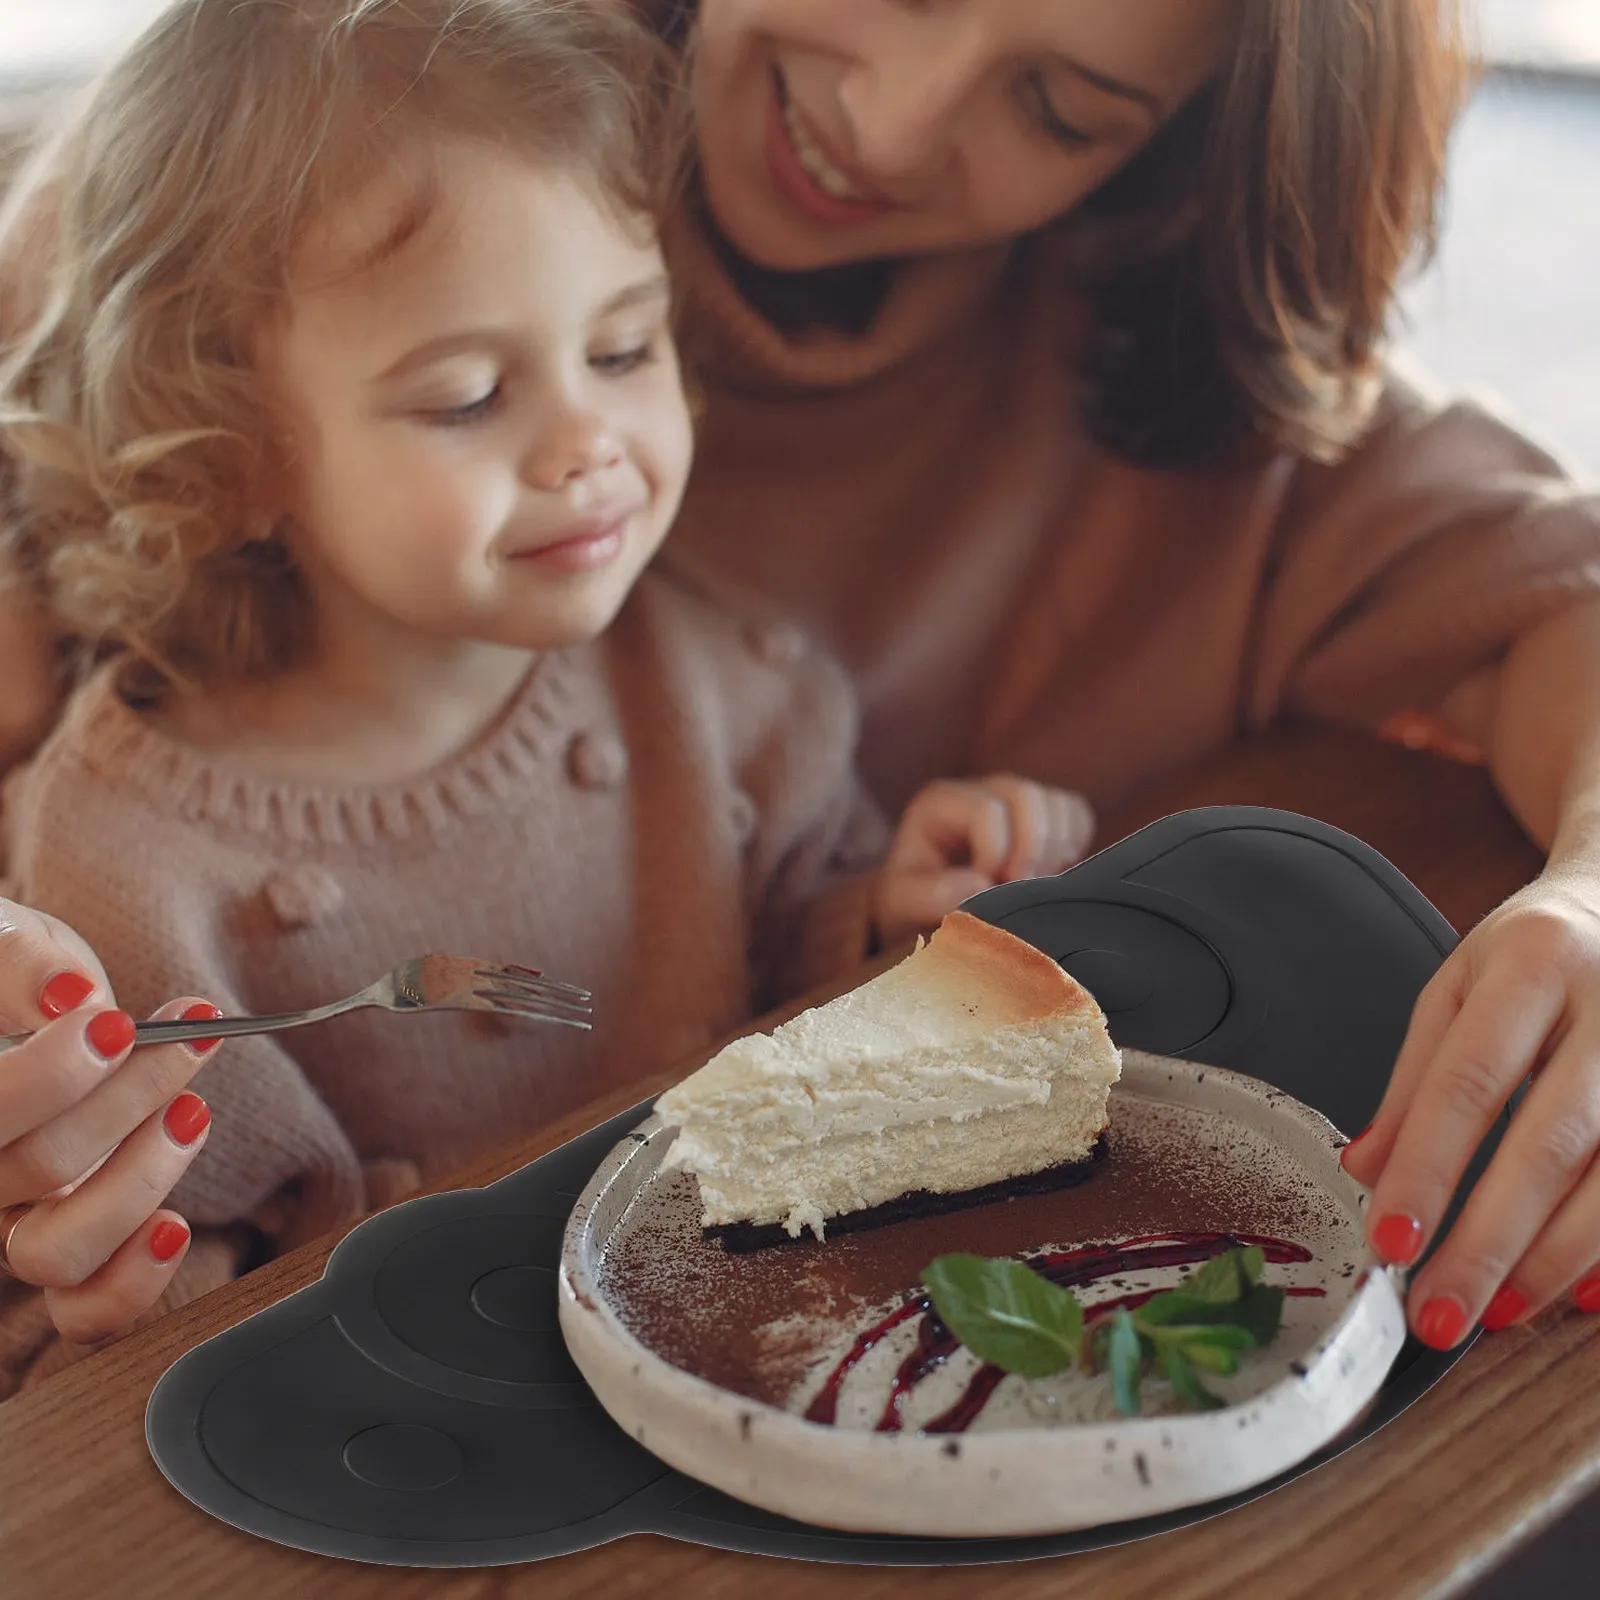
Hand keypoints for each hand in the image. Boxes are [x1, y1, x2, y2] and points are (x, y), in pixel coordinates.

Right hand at [0, 899, 218, 1345]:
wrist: (39, 994)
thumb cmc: (12, 966)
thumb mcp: (9, 938)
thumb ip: (18, 961)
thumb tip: (72, 994)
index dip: (46, 1080)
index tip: (114, 1022)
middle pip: (28, 1172)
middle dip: (124, 1099)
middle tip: (188, 1039)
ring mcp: (15, 1217)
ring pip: (53, 1252)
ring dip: (140, 1182)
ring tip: (195, 1110)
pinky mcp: (71, 1247)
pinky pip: (83, 1313)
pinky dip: (131, 1284)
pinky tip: (176, 1226)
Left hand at [872, 774, 1095, 946]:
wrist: (923, 911)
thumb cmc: (910, 904)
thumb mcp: (903, 904)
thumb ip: (931, 896)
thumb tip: (981, 884)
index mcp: (939, 803)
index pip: (986, 812)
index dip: (994, 857)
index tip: (983, 894)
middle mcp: (979, 791)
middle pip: (1026, 795)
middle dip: (1031, 850)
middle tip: (1018, 890)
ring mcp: (1013, 800)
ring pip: (1056, 803)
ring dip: (1054, 851)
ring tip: (1031, 886)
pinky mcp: (1041, 816)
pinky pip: (1076, 814)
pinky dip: (1074, 846)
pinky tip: (1049, 875)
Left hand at [1341, 861, 1599, 1346]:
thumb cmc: (1540, 952)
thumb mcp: (1459, 985)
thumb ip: (1413, 1080)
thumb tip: (1366, 1170)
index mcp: (1531, 965)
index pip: (1468, 1082)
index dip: (1427, 1169)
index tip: (1391, 1240)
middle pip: (1549, 1143)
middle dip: (1490, 1240)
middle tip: (1440, 1309)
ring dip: (1554, 1258)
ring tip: (1499, 1310)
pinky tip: (1579, 1293)